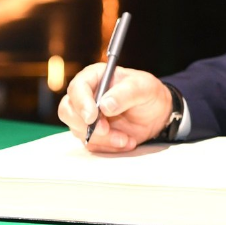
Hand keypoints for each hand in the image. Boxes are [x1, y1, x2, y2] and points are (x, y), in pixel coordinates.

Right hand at [57, 63, 172, 152]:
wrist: (157, 113)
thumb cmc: (148, 93)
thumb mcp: (144, 87)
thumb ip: (125, 93)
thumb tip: (104, 105)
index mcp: (95, 78)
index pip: (77, 88)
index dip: (81, 103)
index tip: (92, 116)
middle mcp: (86, 96)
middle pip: (67, 111)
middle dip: (86, 125)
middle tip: (106, 130)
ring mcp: (87, 117)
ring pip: (79, 131)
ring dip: (103, 139)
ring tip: (126, 138)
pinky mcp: (93, 134)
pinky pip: (92, 144)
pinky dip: (109, 147)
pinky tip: (126, 141)